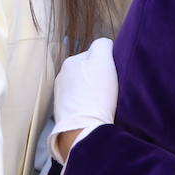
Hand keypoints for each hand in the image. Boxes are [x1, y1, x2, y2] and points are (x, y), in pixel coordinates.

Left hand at [50, 37, 117, 164]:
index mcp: (70, 62)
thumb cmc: (96, 94)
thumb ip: (103, 45)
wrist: (85, 129)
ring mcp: (61, 95)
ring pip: (82, 88)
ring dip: (91, 91)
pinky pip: (79, 104)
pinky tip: (93, 112)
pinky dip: (86, 105)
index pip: (94, 55)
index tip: (114, 75)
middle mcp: (62, 76)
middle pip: (87, 71)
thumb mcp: (103, 61)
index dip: (107, 63)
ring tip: (102, 102)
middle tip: (109, 89)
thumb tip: (105, 45)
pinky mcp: (62, 113)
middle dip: (97, 77)